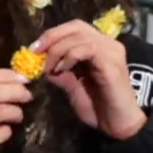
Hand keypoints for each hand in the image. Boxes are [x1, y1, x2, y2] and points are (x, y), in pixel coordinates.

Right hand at [0, 69, 32, 152]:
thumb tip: (13, 77)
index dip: (5, 75)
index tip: (21, 78)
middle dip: (16, 91)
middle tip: (27, 95)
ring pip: (0, 111)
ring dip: (16, 111)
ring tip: (17, 114)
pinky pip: (1, 132)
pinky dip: (8, 130)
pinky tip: (3, 131)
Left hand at [31, 20, 147, 139]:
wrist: (118, 125)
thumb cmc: (98, 109)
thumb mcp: (73, 88)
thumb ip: (62, 75)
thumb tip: (45, 67)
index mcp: (99, 47)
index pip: (74, 28)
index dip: (53, 34)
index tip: (34, 49)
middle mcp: (108, 44)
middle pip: (76, 26)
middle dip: (52, 37)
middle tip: (36, 53)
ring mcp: (111, 52)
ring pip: (80, 36)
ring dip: (58, 49)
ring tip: (49, 67)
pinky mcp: (111, 63)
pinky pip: (88, 49)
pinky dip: (70, 56)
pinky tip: (62, 69)